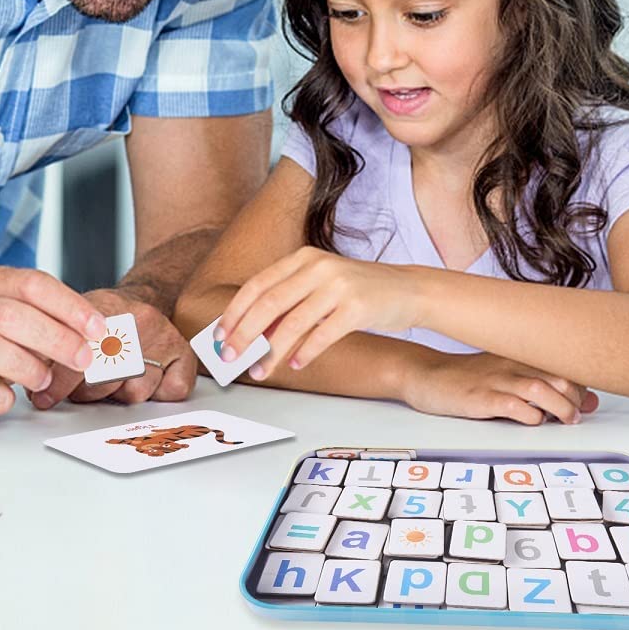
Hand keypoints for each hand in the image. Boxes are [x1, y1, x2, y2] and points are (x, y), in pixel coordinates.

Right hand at [0, 266, 107, 422]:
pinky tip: (10, 399)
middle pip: (11, 314)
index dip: (69, 305)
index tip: (96, 327)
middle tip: (82, 358)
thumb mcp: (13, 317)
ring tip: (45, 380)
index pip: (32, 284)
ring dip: (27, 366)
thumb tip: (96, 334)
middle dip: (55, 338)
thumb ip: (47, 319)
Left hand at [27, 287, 196, 409]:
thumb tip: (27, 373)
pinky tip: (142, 381)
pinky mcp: (184, 354)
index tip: (44, 396)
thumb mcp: (73, 317)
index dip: (60, 382)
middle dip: (83, 392)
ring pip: (135, 391)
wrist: (143, 297)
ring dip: (115, 395)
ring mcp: (164, 337)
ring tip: (106, 383)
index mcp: (107, 308)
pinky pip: (172, 391)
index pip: (82, 355)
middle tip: (75, 390)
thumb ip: (53, 342)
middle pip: (106, 379)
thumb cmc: (104, 315)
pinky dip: (157, 393)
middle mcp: (139, 320)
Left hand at [215, 247, 419, 379]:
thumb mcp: (320, 286)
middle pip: (269, 303)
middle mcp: (317, 267)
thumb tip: (251, 335)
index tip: (220, 336)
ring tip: (261, 371)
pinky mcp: (358, 307)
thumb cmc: (357, 292)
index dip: (235, 311)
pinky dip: (305, 352)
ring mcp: (338, 286)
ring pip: (293, 322)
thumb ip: (289, 303)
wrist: (408, 290)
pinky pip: (323, 334)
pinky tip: (296, 365)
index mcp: (302, 258)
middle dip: (244, 333)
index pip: (258, 285)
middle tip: (231, 357)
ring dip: (272, 351)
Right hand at [403, 350, 600, 424]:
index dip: (582, 385)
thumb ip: (545, 385)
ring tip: (564, 420)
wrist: (426, 375)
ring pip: (540, 388)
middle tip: (574, 414)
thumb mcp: (508, 376)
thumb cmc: (468, 378)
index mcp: (519, 356)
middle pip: (558, 375)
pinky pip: (513, 405)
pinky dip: (530, 416)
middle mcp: (510, 365)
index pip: (563, 365)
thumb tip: (588, 400)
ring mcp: (495, 381)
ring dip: (560, 407)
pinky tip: (531, 420)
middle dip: (576, 398)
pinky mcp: (480, 398)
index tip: (584, 400)